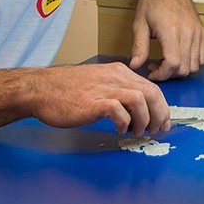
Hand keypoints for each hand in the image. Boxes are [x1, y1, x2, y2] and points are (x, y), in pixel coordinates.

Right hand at [29, 63, 170, 135]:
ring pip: (140, 100)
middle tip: (156, 130)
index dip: (162, 106)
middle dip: (159, 114)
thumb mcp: (98, 82)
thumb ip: (117, 90)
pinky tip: (119, 129)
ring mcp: (104, 88)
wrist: (40, 89)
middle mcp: (114, 77)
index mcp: (118, 72)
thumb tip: (136, 108)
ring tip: (138, 132)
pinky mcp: (93, 102)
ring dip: (144, 120)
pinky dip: (125, 122)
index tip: (162, 121)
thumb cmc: (66, 89)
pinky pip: (119, 110)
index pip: (151, 87)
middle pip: (152, 92)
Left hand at [129, 0, 203, 80]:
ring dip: (180, 70)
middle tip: (156, 66)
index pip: (173, 64)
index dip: (162, 74)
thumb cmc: (152, 1)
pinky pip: (202, 57)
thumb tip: (135, 65)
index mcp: (171, 30)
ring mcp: (197, 31)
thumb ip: (139, 47)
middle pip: (184, 68)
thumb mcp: (139, 24)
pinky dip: (191, 62)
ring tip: (166, 61)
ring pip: (194, 65)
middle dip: (169, 73)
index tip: (152, 72)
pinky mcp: (202, 31)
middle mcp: (188, 31)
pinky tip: (178, 56)